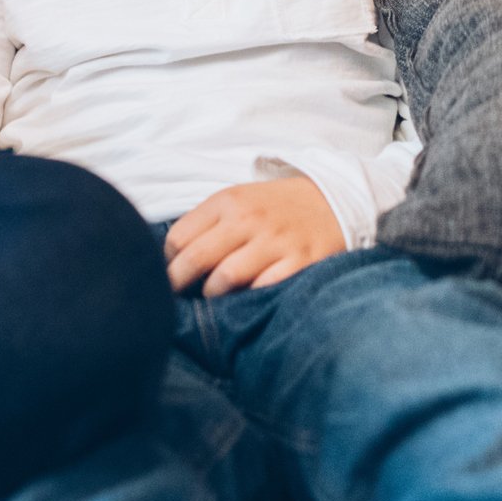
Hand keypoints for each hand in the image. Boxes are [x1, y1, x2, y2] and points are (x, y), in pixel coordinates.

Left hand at [164, 176, 344, 296]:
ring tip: (212, 297)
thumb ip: (206, 223)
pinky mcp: (301, 262)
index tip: (168, 272)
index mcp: (226, 201)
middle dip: (177, 283)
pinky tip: (244, 300)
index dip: (167, 260)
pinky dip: (248, 298)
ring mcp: (275, 241)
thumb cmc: (274, 207)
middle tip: (175, 295)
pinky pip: (263, 288)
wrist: (334, 201)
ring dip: (212, 295)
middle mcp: (248, 219)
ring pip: (225, 278)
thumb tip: (172, 257)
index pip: (178, 238)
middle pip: (196, 258)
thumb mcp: (237, 200)